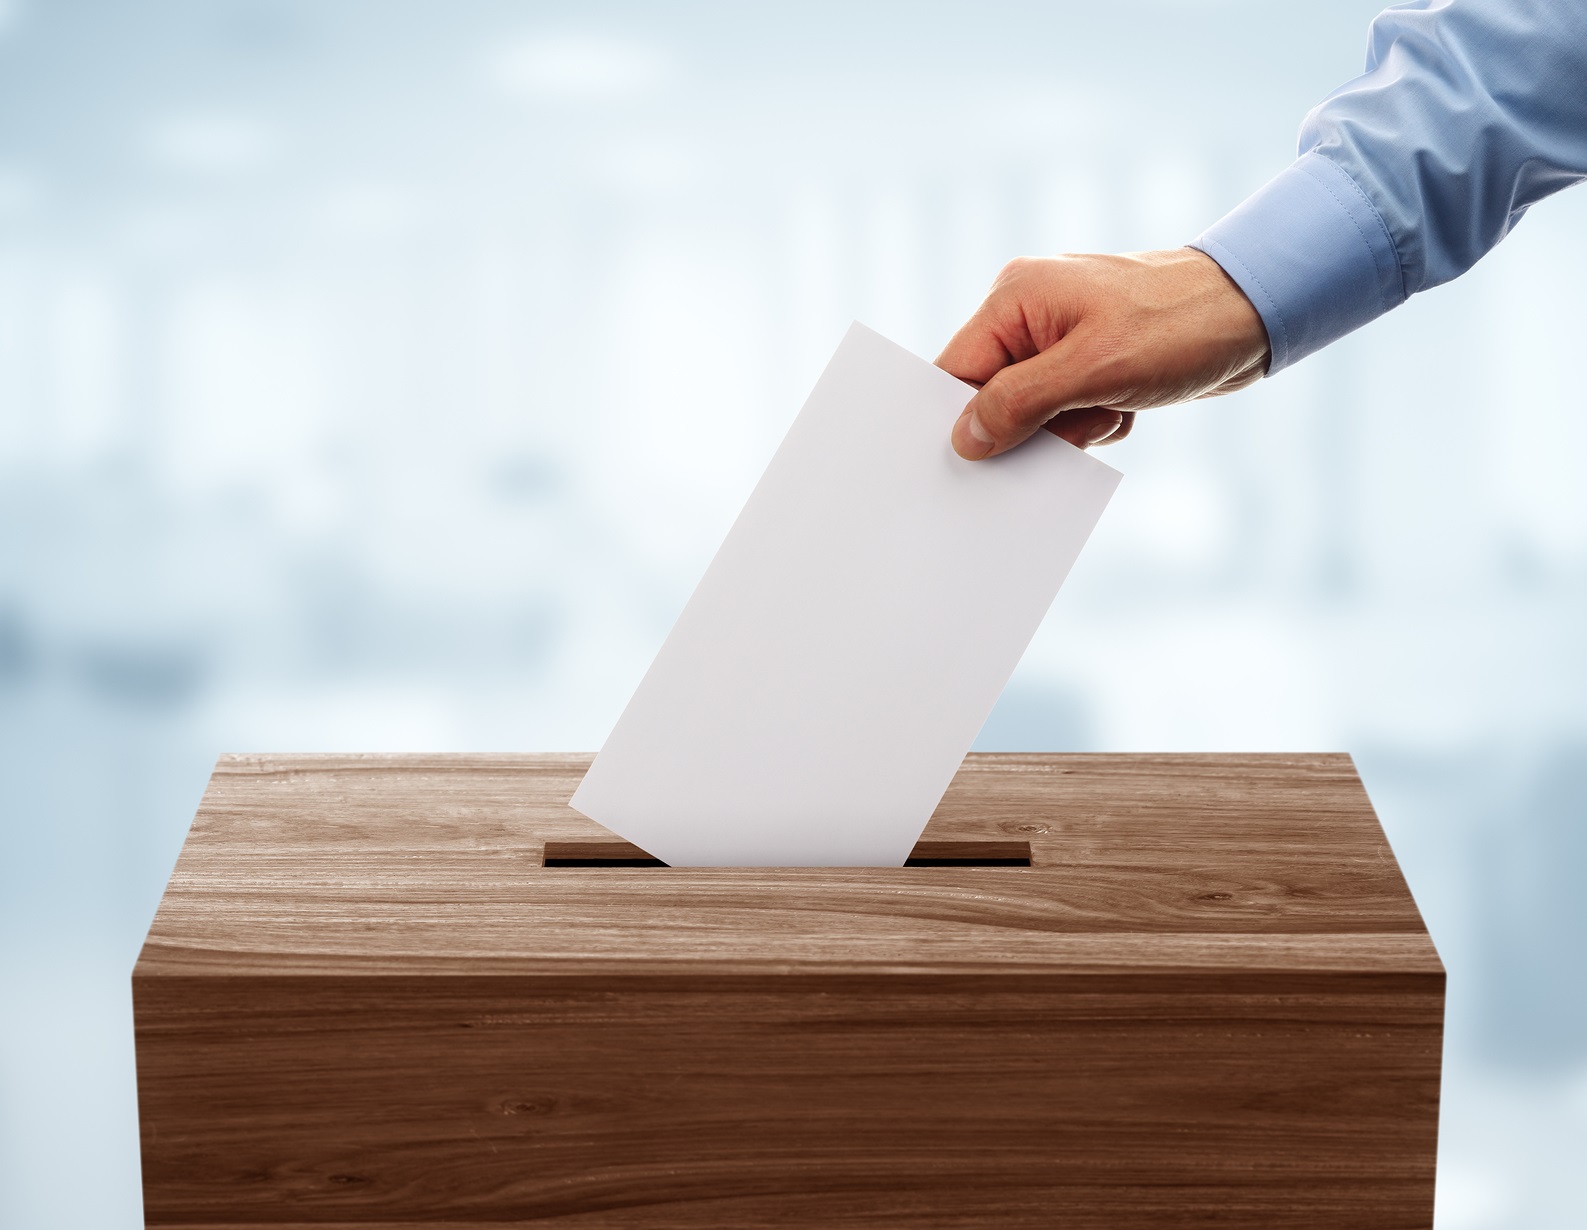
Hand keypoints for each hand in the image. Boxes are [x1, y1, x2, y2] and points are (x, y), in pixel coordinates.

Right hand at [935, 248, 1269, 458]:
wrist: (1257, 312)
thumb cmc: (1179, 326)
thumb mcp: (1093, 370)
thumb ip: (1020, 403)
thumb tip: (964, 440)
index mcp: (1015, 298)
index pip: (956, 371)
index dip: (959, 419)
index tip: (970, 463)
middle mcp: (1029, 312)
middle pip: (991, 395)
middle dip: (1030, 426)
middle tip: (1073, 427)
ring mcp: (1058, 335)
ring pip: (1032, 412)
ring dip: (1071, 428)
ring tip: (1113, 407)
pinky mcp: (1088, 358)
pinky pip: (1067, 412)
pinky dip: (1095, 422)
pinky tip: (1127, 405)